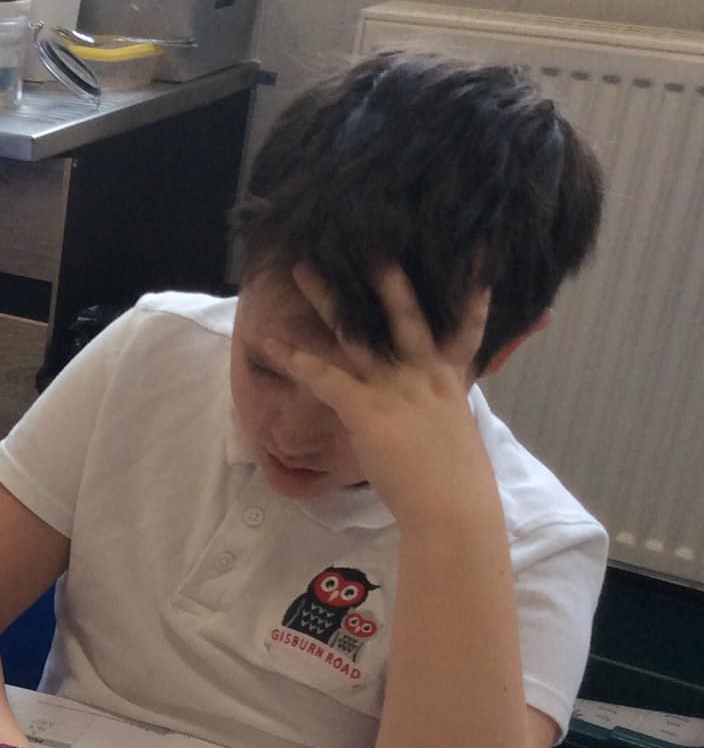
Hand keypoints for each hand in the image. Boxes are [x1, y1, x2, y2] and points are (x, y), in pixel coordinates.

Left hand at [265, 263, 495, 524]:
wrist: (451, 506)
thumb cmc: (453, 479)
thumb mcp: (458, 431)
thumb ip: (447, 407)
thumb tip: (440, 408)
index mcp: (449, 378)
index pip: (465, 325)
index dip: (474, 291)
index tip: (477, 254)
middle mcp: (424, 373)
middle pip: (405, 314)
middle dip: (388, 278)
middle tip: (371, 240)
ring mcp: (396, 388)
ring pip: (358, 334)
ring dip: (329, 300)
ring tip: (306, 269)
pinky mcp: (367, 409)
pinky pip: (324, 376)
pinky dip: (295, 358)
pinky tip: (270, 343)